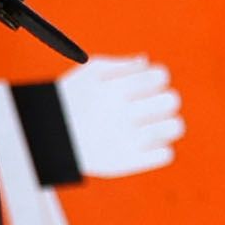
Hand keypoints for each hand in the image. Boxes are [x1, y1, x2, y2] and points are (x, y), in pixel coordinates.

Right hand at [58, 54, 184, 176]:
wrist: (50, 137)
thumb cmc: (73, 100)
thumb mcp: (89, 73)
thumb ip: (121, 65)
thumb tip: (147, 62)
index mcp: (114, 88)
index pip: (159, 75)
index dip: (158, 78)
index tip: (148, 85)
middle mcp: (121, 112)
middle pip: (172, 100)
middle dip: (166, 99)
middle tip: (154, 105)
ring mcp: (126, 139)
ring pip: (175, 127)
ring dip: (169, 123)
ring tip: (156, 124)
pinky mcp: (128, 162)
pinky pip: (166, 154)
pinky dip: (161, 147)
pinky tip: (147, 143)